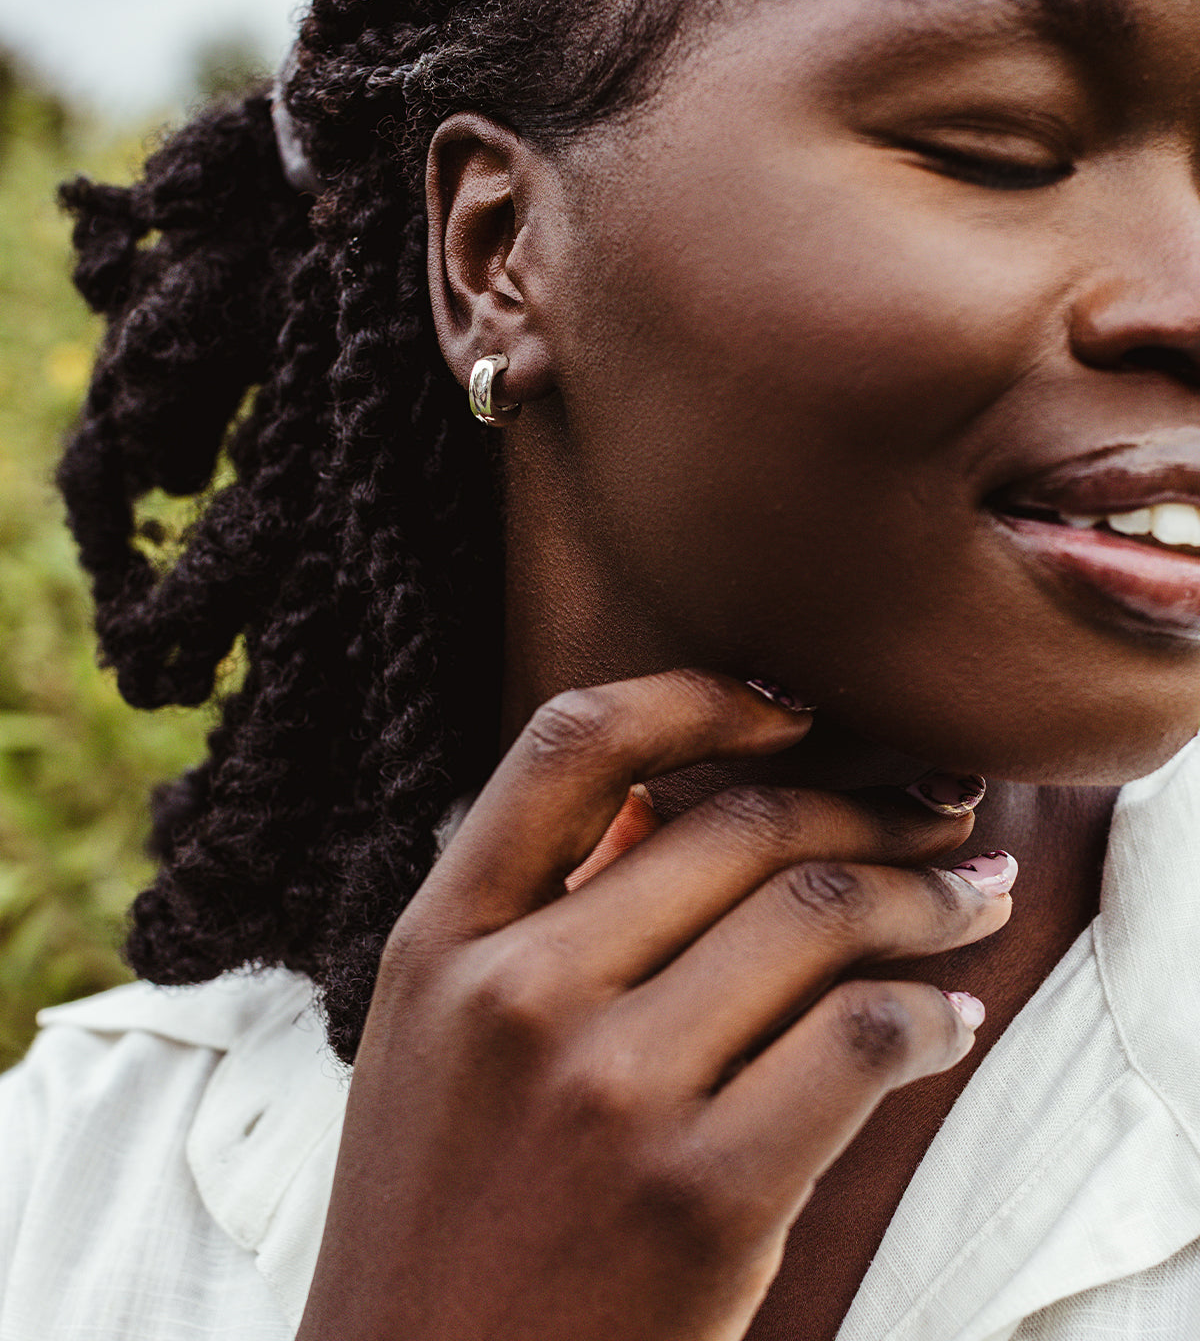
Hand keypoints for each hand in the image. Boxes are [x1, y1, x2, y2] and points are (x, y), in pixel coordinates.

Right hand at [297, 671, 1010, 1340]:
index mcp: (440, 939)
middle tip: (942, 814)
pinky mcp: (704, 1193)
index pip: (570, 743)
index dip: (698, 697)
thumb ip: (532, 908)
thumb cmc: (447, 1222)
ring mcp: (610, 1089)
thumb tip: (654, 792)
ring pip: (819, 914)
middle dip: (870, 806)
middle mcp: (518, 992)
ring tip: (974, 899)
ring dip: (928, 895)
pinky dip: (932, 1014)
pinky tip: (950, 1021)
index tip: (796, 711)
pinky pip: (861, 1038)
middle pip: (739, 826)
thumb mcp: (434, 1040)